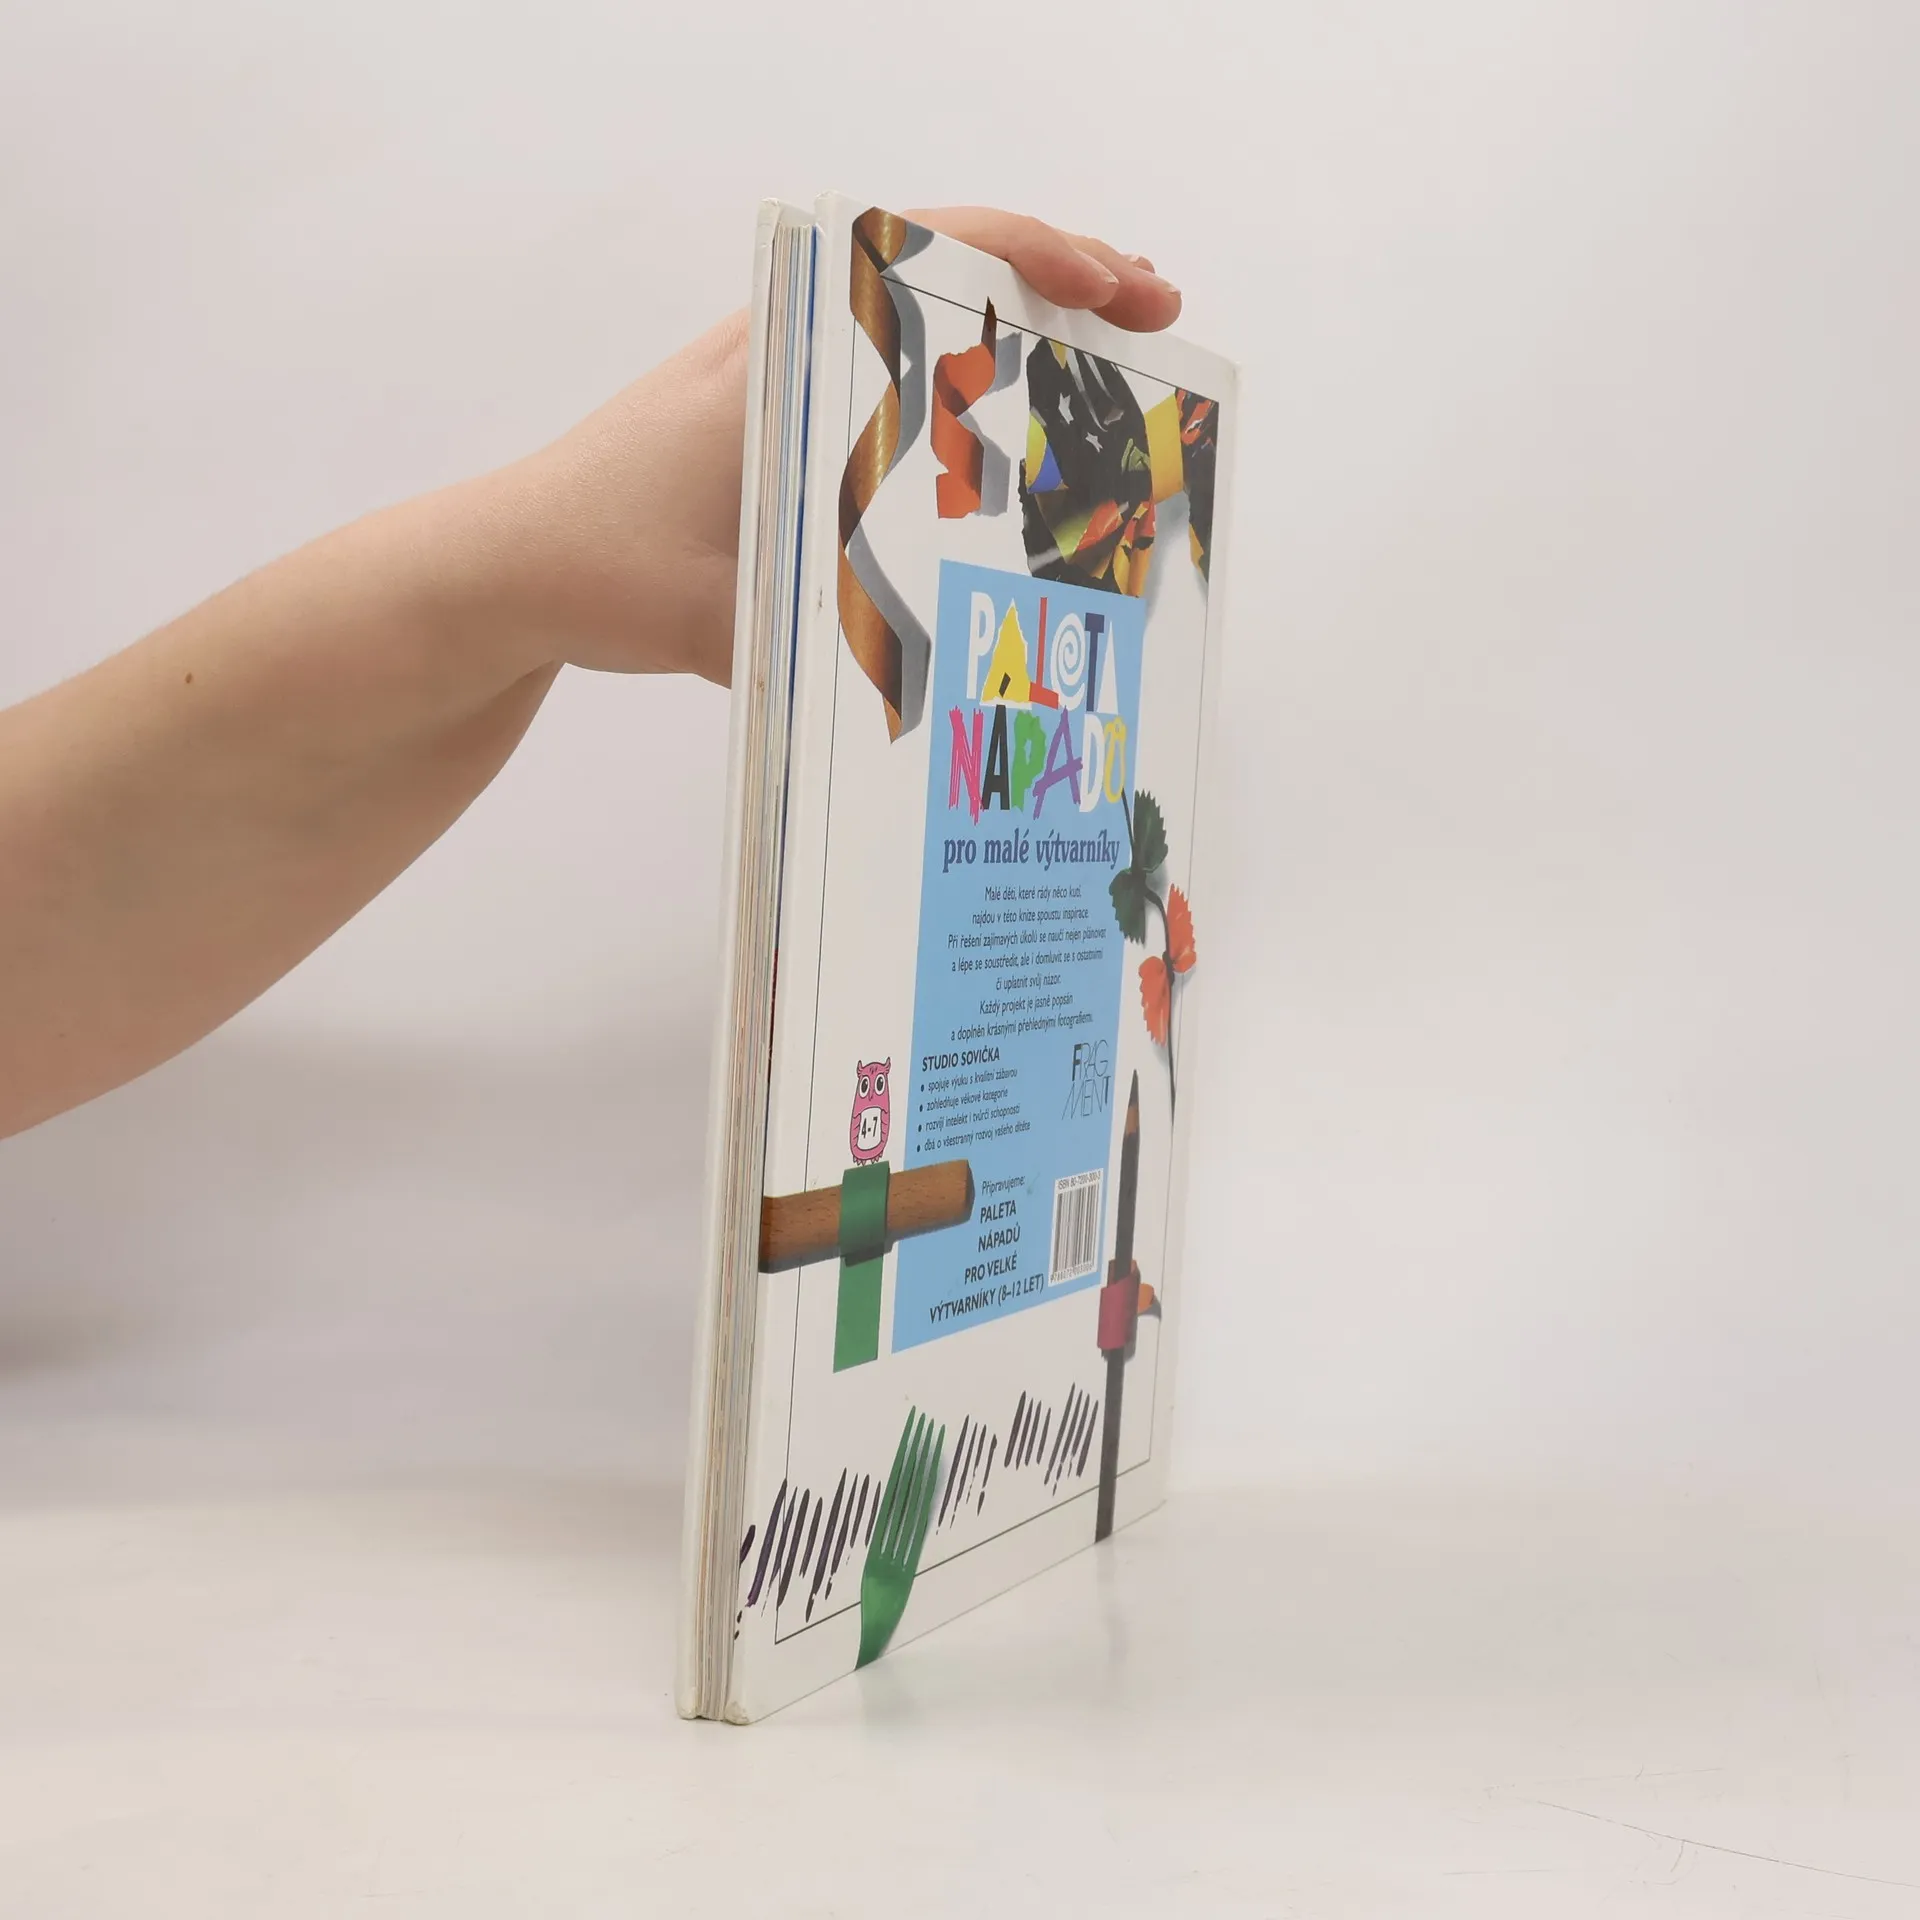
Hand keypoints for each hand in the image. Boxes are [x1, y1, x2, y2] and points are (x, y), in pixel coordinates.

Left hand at [474, 207, 1182, 687]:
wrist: (501, 568)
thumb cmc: (594, 563)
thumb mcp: (712, 613)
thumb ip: (815, 646)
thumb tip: (940, 687)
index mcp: (781, 353)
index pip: (929, 253)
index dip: (1042, 259)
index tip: (1120, 291)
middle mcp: (788, 347)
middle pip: (946, 271)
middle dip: (1061, 283)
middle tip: (1153, 316)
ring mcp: (782, 382)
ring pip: (923, 325)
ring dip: (1015, 333)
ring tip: (1107, 362)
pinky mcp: (774, 430)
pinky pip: (889, 380)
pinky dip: (960, 386)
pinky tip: (1004, 440)